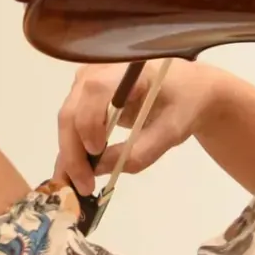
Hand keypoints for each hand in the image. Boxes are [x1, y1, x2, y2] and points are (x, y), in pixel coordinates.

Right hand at [54, 61, 228, 194]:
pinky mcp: (84, 96)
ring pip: (68, 120)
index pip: (96, 90)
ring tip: (78, 186)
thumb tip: (99, 168)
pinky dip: (71, 150)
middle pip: (73, 109)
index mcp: (127, 68)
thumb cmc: (183, 105)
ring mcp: (87, 81)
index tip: (97, 152)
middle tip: (84, 186)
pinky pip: (72, 123)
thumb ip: (139, 151)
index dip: (90, 122)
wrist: (186, 89)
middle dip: (73, 151)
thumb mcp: (171, 131)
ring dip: (69, 154)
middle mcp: (99, 69)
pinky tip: (71, 174)